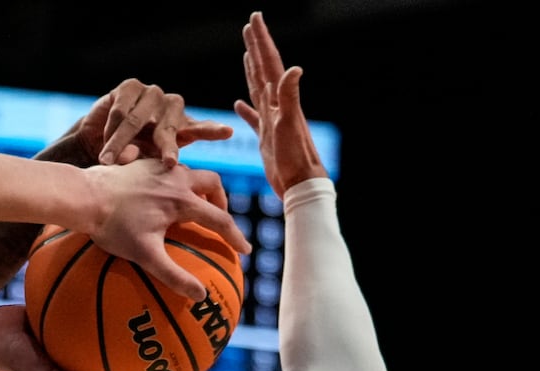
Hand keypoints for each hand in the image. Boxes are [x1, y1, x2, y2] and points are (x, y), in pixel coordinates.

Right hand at [0, 305, 163, 370]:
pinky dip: (111, 299)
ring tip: (161, 312)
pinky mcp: (70, 320)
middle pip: (125, 367)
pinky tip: (127, 281)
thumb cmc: (14, 360)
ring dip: (136, 330)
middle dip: (151, 364)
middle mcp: (84, 364)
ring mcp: (78, 342)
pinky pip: (97, 309)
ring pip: (114, 336)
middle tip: (176, 352)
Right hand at [77, 78, 234, 167]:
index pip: (202, 129)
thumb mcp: (142, 168)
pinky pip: (120, 111)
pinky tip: (103, 140)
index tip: (228, 132)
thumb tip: (128, 158)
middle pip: (169, 129)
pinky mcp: (130, 87)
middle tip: (170, 164)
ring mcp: (152, 95)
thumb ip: (141, 163)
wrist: (98, 144)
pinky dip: (110, 129)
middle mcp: (171, 109)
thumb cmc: (128, 159)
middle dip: (168, 148)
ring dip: (120, 143)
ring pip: (137, 121)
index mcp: (182, 130)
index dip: (213, 130)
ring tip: (108, 162)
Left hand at [85, 159, 250, 300]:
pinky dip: (175, 183)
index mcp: (183, 200)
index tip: (245, 251)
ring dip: (198, 189)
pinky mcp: (143, 163)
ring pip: (191, 173)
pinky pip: (168, 170)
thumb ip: (174, 275)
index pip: (220, 219)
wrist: (84, 196)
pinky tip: (161, 198)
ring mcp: (160, 167)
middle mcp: (177, 178)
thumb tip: (201, 296)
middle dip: (221, 200)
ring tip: (192, 208)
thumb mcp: (145, 255)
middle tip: (218, 219)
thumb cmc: (113, 227)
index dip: (235, 237)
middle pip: (212, 183)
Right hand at [234, 12, 328, 195]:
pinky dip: (246, 109)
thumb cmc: (295, 157)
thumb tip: (295, 68)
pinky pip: (254, 118)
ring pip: (258, 88)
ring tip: (246, 54)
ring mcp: (272, 120)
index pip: (269, 63)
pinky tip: (239, 104)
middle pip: (263, 69)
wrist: (300, 183)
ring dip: (252, 70)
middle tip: (250, 25)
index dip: (262, 40)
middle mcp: (277, 105)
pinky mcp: (267, 137)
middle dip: (257, 46)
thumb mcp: (289, 124)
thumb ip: (290, 96)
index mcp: (281, 99)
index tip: (254, 18)